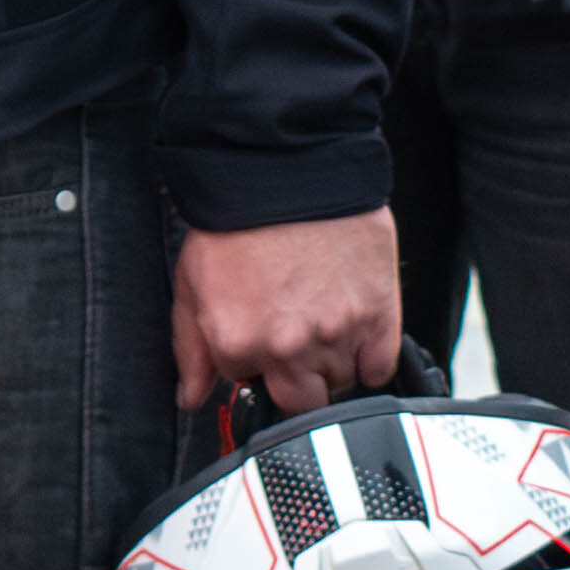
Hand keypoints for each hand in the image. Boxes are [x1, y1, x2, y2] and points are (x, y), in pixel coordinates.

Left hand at [176, 210, 404, 413]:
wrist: (289, 166)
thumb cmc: (239, 217)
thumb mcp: (192, 281)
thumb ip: (190, 349)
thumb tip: (191, 398)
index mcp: (237, 342)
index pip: (249, 385)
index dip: (255, 361)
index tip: (261, 335)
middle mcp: (287, 346)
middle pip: (301, 403)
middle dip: (296, 380)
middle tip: (295, 340)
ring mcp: (336, 332)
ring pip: (340, 383)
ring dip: (332, 361)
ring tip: (323, 317)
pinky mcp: (377, 313)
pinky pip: (379, 368)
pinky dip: (370, 356)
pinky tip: (354, 328)